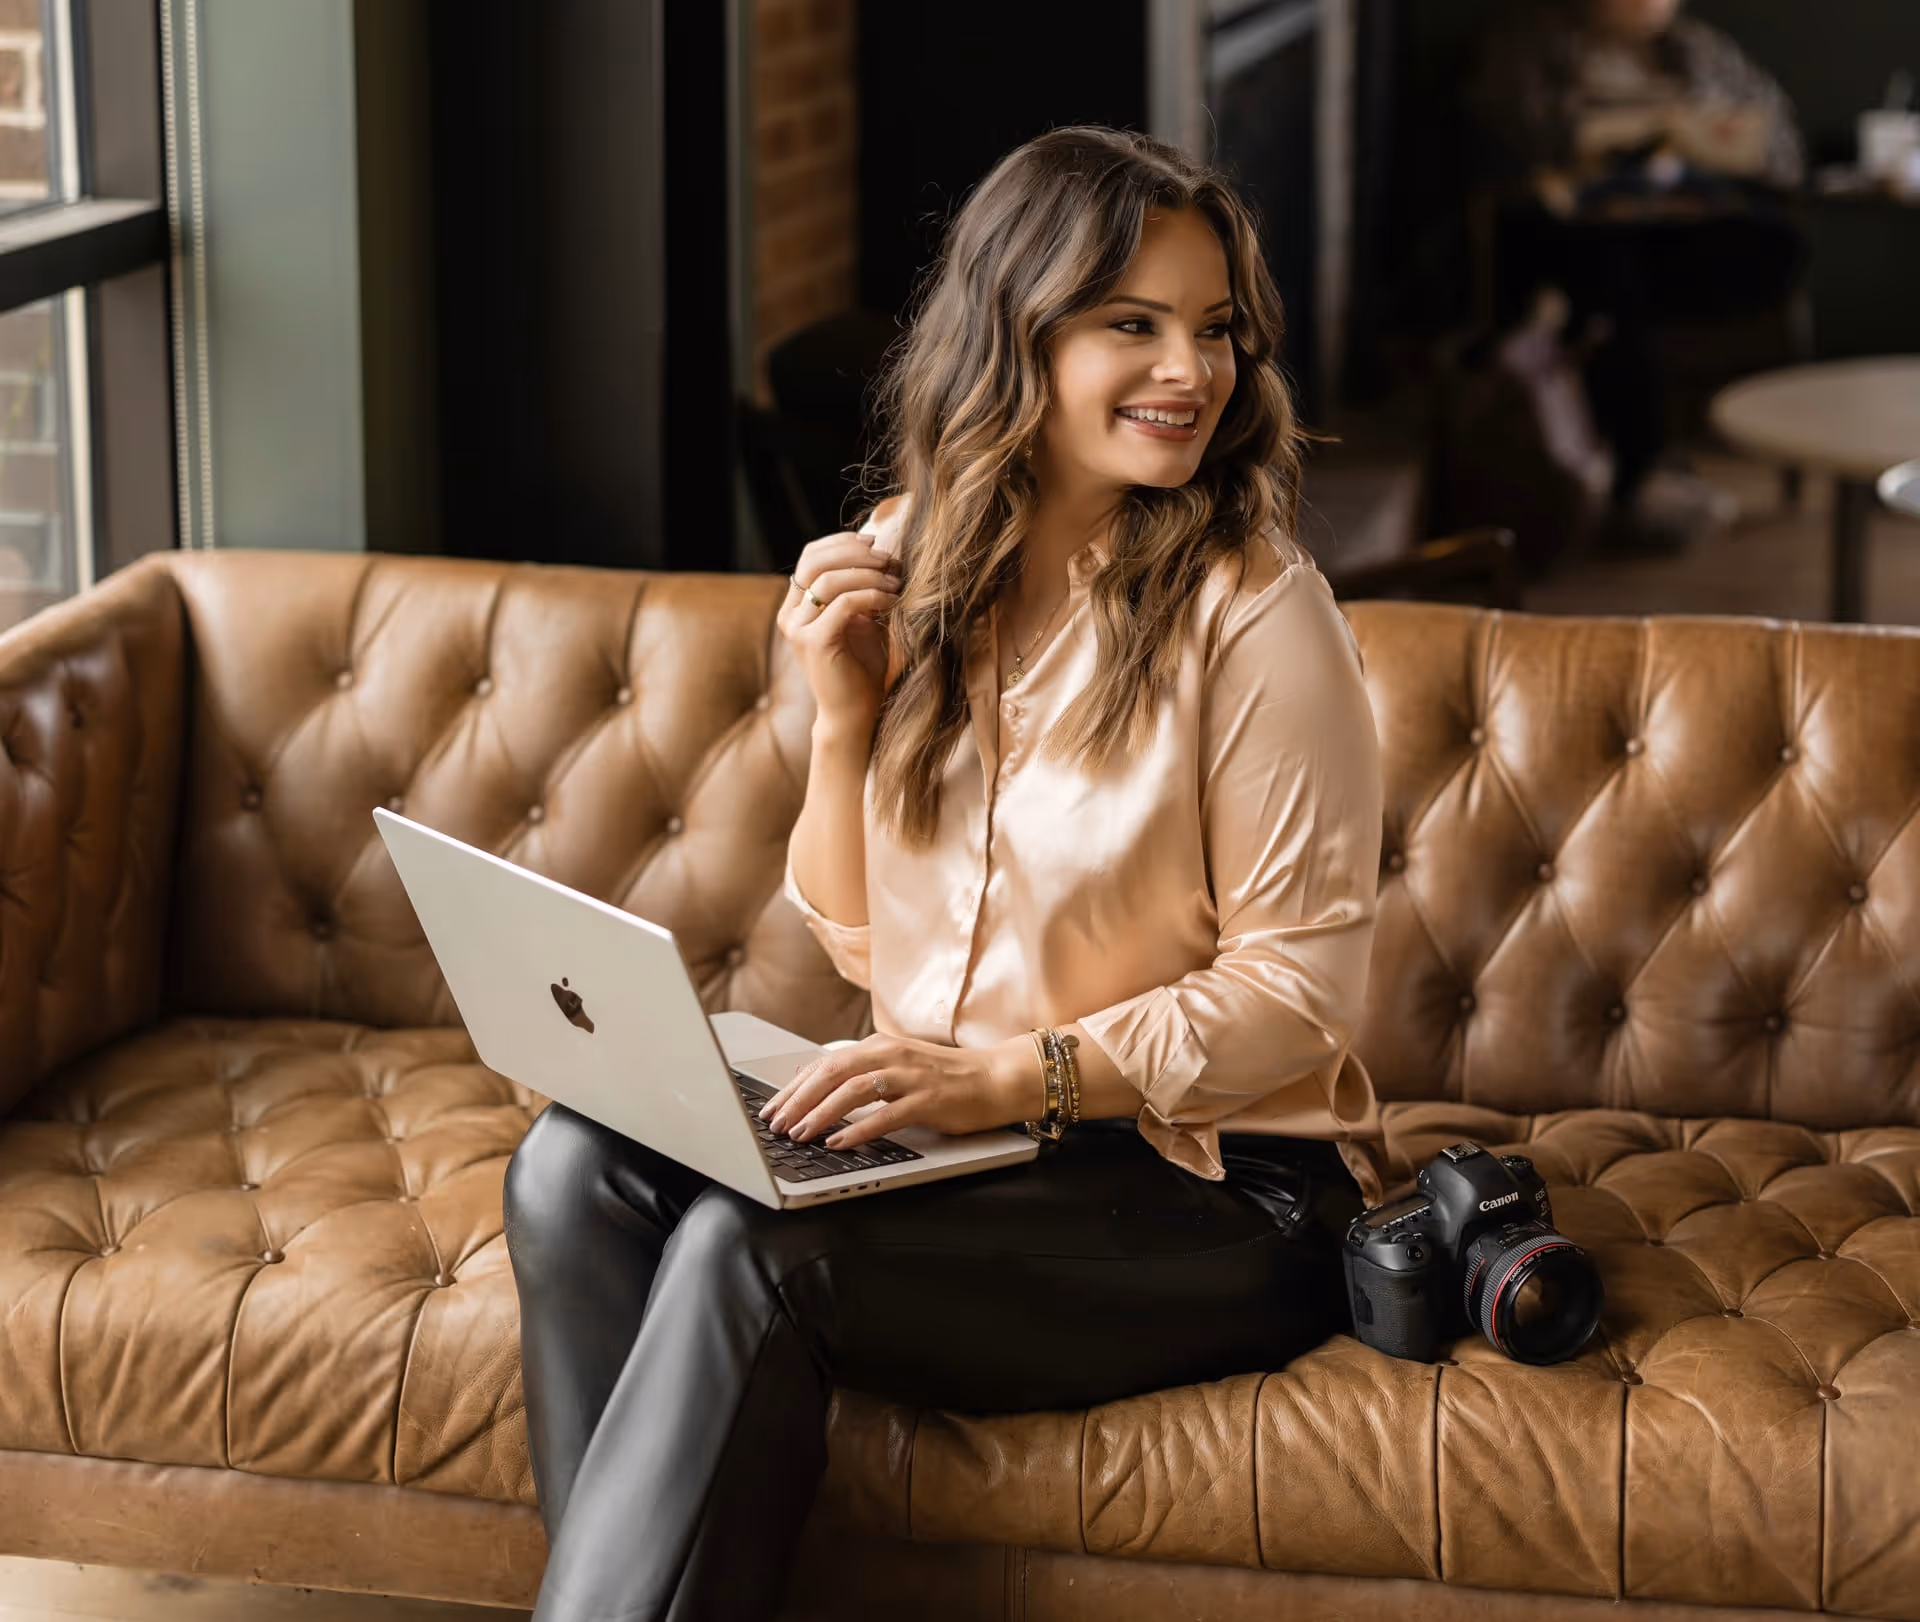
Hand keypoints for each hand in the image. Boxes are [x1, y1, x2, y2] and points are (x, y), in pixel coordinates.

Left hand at [758, 1033, 1040, 1150]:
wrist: (996, 1078)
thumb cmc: (946, 1078)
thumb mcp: (898, 1068)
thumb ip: (864, 1075)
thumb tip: (819, 1089)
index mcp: (880, 1046)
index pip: (825, 1063)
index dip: (794, 1087)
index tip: (772, 1108)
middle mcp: (892, 1055)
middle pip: (832, 1072)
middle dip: (798, 1100)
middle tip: (776, 1124)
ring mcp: (911, 1076)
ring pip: (853, 1090)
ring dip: (821, 1113)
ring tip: (800, 1135)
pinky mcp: (929, 1100)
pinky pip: (886, 1115)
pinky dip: (858, 1130)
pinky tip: (840, 1143)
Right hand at [778, 519, 904, 734]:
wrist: (853, 714)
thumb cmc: (861, 668)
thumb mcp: (862, 619)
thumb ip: (861, 589)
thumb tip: (881, 553)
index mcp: (796, 606)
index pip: (811, 556)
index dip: (842, 543)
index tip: (875, 543)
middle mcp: (790, 615)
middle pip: (815, 560)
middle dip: (856, 553)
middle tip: (889, 560)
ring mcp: (798, 629)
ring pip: (830, 579)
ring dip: (869, 574)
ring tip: (896, 582)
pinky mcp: (813, 642)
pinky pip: (844, 604)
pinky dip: (872, 596)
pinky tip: (892, 602)